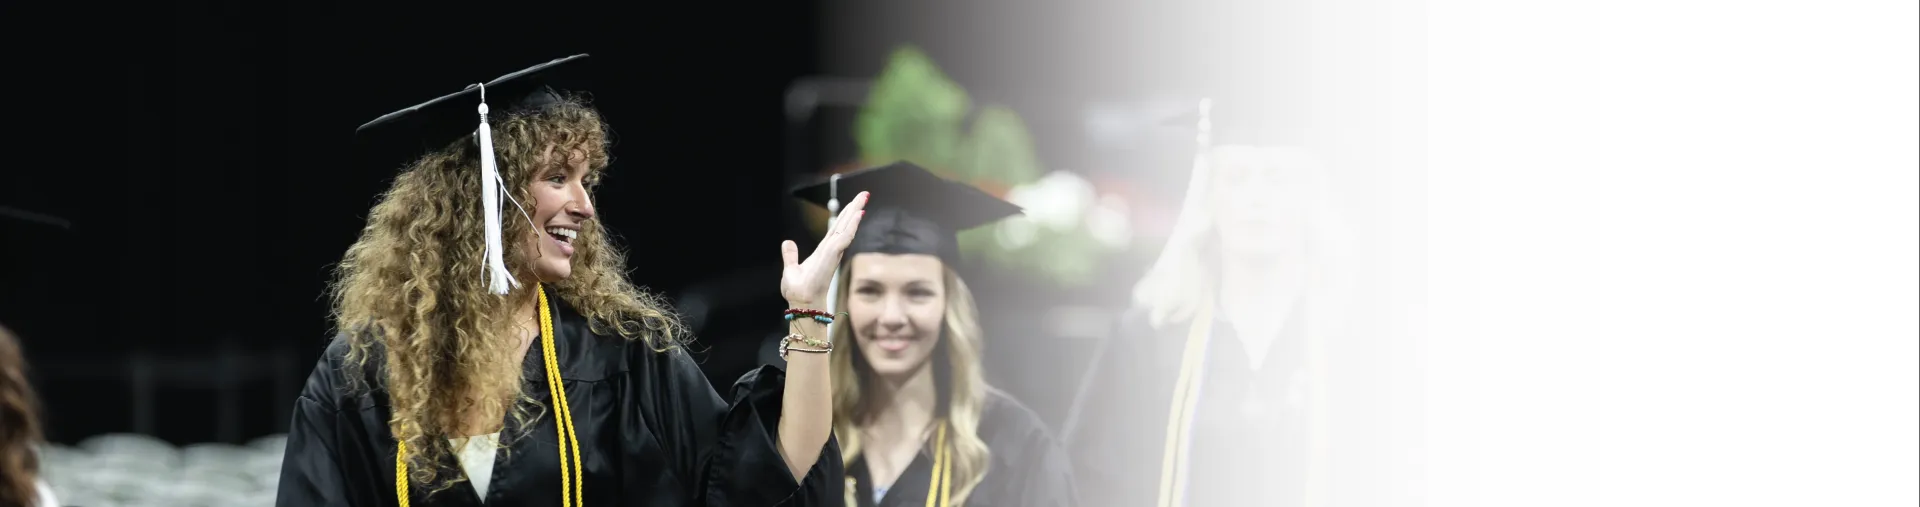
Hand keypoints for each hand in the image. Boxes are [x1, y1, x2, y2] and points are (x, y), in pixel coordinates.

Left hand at [781, 191, 868, 307]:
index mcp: (823, 251)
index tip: (856, 205)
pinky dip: (852, 225)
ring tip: (864, 198)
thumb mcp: (791, 269)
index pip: (837, 229)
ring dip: (855, 212)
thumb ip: (790, 256)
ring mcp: (833, 252)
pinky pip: (844, 237)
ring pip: (847, 227)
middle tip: (865, 194)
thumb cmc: (798, 291)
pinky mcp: (832, 255)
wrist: (800, 302)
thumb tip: (787, 242)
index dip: (846, 216)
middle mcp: (831, 250)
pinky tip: (858, 214)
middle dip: (855, 208)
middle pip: (845, 224)